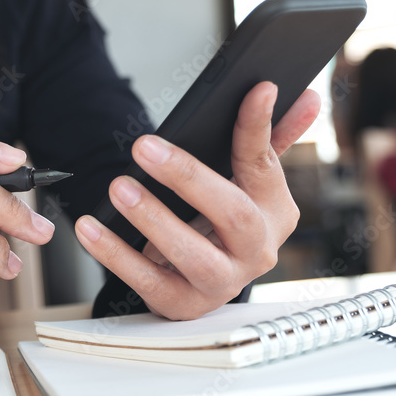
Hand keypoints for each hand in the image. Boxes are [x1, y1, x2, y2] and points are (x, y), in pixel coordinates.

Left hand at [75, 82, 320, 319]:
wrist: (203, 280)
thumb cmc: (224, 221)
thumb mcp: (247, 182)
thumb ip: (269, 138)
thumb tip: (305, 97)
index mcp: (275, 213)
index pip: (266, 164)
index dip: (259, 128)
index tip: (258, 90)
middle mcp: (256, 253)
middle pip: (234, 216)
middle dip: (189, 179)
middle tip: (145, 147)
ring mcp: (221, 284)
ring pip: (194, 256)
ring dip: (153, 220)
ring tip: (119, 188)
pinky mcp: (182, 305)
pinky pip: (147, 282)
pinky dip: (116, 256)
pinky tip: (90, 229)